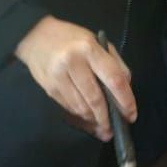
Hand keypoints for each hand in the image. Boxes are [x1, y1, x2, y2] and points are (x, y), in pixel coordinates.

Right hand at [15, 17, 134, 141]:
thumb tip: (126, 92)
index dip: (125, 101)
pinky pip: (69, 107)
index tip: (131, 115)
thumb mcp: (98, 44)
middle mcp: (73, 63)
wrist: (36, 37)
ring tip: (102, 126)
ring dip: (94, 120)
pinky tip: (88, 117)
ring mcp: (58, 77)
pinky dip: (81, 115)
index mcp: (90, 49)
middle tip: (115, 129)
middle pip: (96, 99)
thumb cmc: (73, 39)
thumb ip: (115, 65)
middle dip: (107, 118)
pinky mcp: (49, 88)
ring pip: (81, 107)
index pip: (113, 80)